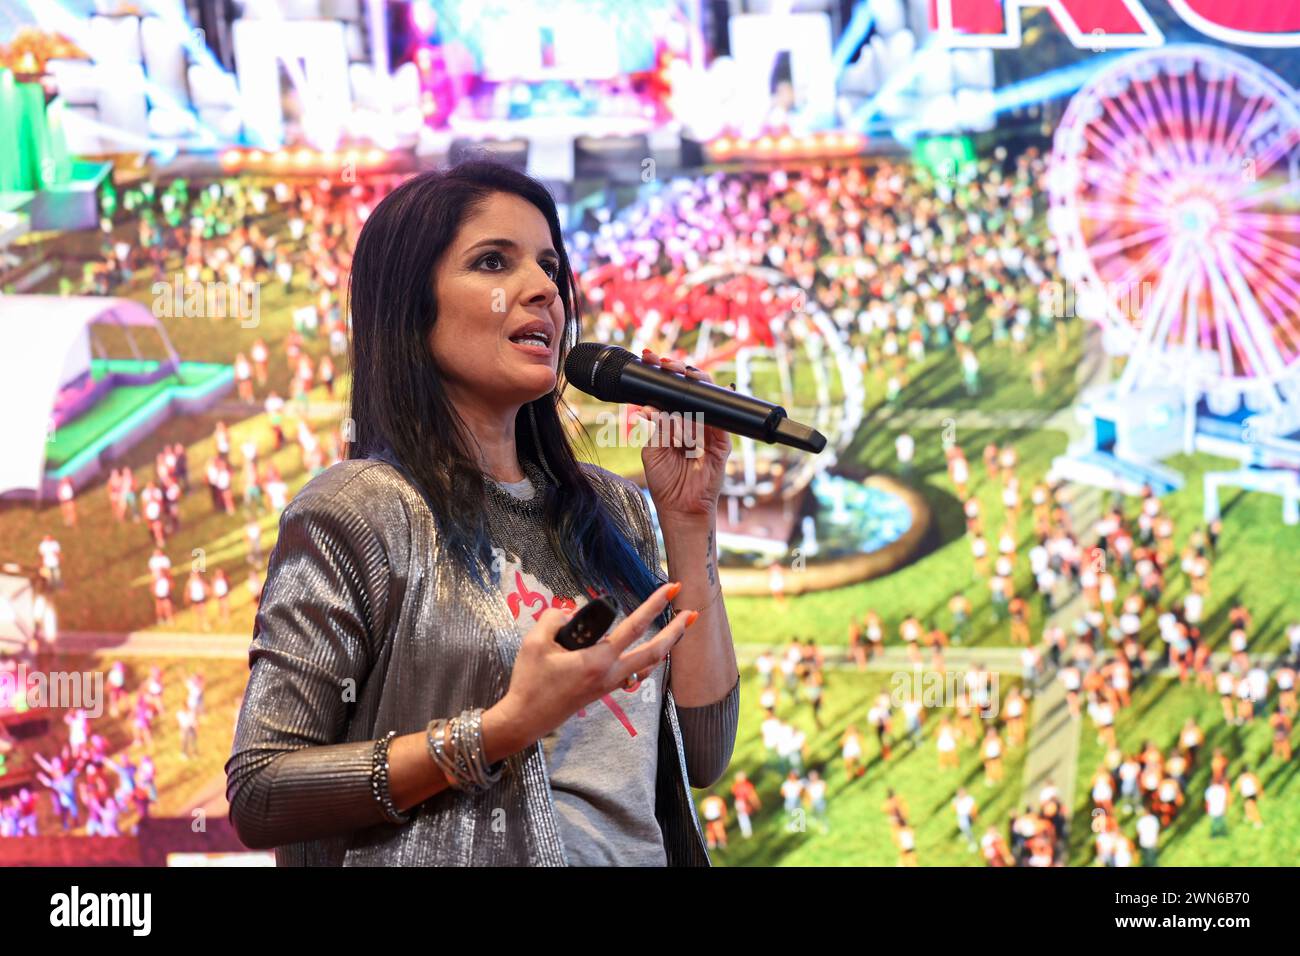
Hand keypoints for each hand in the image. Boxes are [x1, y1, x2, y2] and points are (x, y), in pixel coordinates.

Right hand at [493, 581, 699, 748]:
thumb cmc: (530, 681)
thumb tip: (569, 611)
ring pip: (648, 665)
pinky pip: (634, 674)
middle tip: (692, 612)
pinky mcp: (603, 690)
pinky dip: (648, 662)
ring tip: (678, 629)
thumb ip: (553, 618)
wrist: (526, 718)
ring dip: (666, 646)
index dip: (654, 605)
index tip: (671, 589)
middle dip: (676, 631)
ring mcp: (609, 684)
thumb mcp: (534, 643)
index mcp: (598, 660)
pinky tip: (652, 654)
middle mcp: (611, 673)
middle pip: (655, 651)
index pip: (634, 627)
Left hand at [631, 348, 730, 522]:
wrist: (680, 506)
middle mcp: (693, 421)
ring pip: (705, 398)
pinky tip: (696, 408)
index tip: (649, 358)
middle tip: (664, 361)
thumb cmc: (665, 481)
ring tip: (677, 376)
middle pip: (690, 388)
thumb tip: (653, 407)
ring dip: (691, 386)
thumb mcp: (653, 450)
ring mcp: (709, 430)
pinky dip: (707, 413)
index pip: (671, 390)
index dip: (662, 374)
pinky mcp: (722, 442)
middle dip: (677, 370)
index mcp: (675, 421)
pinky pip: (719, 421)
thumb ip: (656, 428)